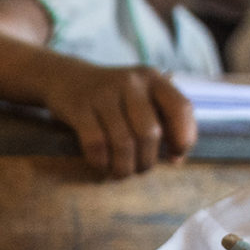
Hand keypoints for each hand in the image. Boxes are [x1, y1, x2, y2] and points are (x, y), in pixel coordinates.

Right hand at [44, 62, 195, 177]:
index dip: (184, 138)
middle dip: (147, 161)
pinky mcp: (79, 107)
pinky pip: (96, 144)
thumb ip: (162, 122)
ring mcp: (103, 93)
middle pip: (149, 133)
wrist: (65, 78)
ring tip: (121, 172)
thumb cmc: (113, 97)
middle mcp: (131, 82)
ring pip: (123, 143)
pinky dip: (101, 163)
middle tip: (140, 169)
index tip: (175, 156)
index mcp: (153, 79)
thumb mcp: (140, 97)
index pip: (180, 108)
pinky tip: (102, 166)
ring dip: (124, 167)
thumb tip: (176, 159)